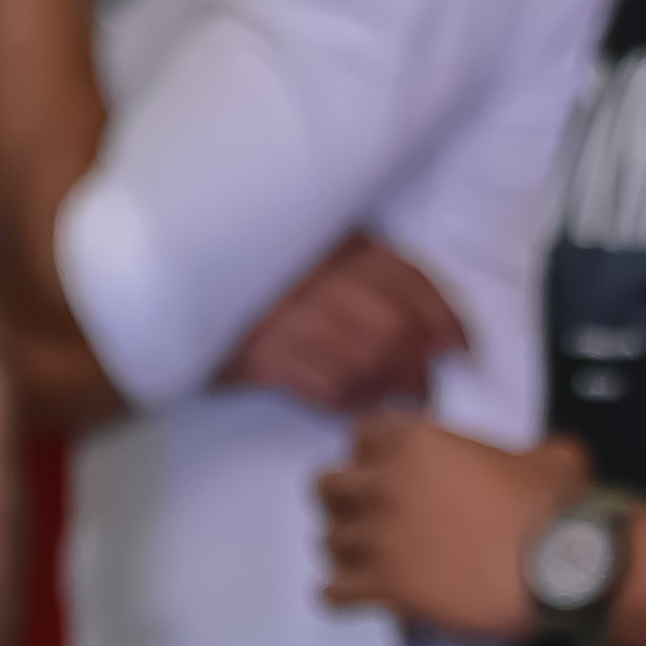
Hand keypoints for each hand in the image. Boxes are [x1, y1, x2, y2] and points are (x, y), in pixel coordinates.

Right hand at [223, 233, 471, 415]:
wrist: (183, 286)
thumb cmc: (262, 274)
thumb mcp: (316, 250)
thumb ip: (365, 275)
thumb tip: (426, 326)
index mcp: (342, 244)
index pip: (413, 286)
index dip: (445, 322)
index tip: (461, 348)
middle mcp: (323, 277)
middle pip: (397, 331)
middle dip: (418, 365)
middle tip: (425, 386)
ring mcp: (294, 317)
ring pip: (367, 363)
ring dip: (386, 387)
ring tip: (391, 399)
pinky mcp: (268, 357)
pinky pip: (328, 388)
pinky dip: (348, 400)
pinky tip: (351, 401)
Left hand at [317, 415, 588, 636]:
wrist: (559, 568)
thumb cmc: (556, 510)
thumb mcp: (552, 459)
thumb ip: (535, 452)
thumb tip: (549, 460)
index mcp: (418, 443)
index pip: (364, 434)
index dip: (371, 450)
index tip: (381, 464)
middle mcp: (387, 486)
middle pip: (327, 485)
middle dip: (342, 497)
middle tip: (363, 510)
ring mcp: (381, 539)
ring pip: (330, 541)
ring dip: (346, 547)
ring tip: (363, 557)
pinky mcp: (386, 589)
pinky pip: (335, 593)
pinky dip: (341, 594)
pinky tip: (354, 595)